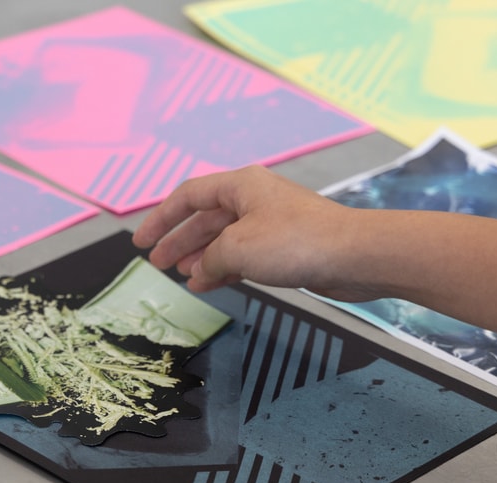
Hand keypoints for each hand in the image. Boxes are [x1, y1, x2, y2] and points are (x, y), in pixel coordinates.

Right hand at [132, 166, 371, 299]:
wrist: (355, 256)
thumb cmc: (296, 242)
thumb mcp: (237, 248)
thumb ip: (209, 258)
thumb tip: (199, 271)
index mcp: (239, 185)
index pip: (188, 196)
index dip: (161, 219)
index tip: (142, 242)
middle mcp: (254, 199)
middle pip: (205, 217)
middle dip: (180, 241)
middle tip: (158, 263)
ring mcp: (270, 222)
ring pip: (225, 238)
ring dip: (202, 257)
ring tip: (184, 277)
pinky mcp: (285, 246)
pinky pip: (244, 254)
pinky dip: (225, 268)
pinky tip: (211, 283)